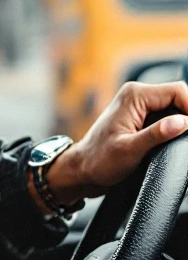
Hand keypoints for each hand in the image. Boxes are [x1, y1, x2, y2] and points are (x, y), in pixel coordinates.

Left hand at [47, 81, 187, 203]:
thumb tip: (183, 122)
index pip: (178, 91)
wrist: (82, 168)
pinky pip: (167, 115)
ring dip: (182, 121)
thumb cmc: (99, 160)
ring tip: (181, 140)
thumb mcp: (129, 150)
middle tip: (187, 139)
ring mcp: (139, 105)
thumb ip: (156, 135)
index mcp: (134, 96)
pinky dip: (174, 126)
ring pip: (175, 106)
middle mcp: (137, 95)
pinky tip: (174, 138)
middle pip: (179, 97)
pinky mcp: (141, 116)